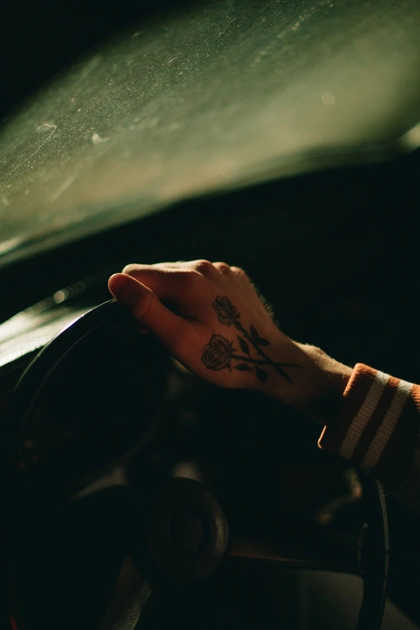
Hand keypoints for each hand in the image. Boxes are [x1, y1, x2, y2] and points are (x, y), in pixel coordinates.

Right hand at [108, 260, 351, 422]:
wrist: (271, 360)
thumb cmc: (224, 357)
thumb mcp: (178, 339)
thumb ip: (145, 308)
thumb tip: (114, 281)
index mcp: (187, 278)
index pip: (133, 273)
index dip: (133, 302)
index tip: (150, 328)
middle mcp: (204, 266)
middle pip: (156, 274)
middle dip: (154, 300)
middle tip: (172, 333)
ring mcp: (222, 269)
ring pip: (178, 276)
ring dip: (174, 299)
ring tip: (193, 328)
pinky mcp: (234, 276)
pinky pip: (201, 279)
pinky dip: (196, 296)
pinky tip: (210, 319)